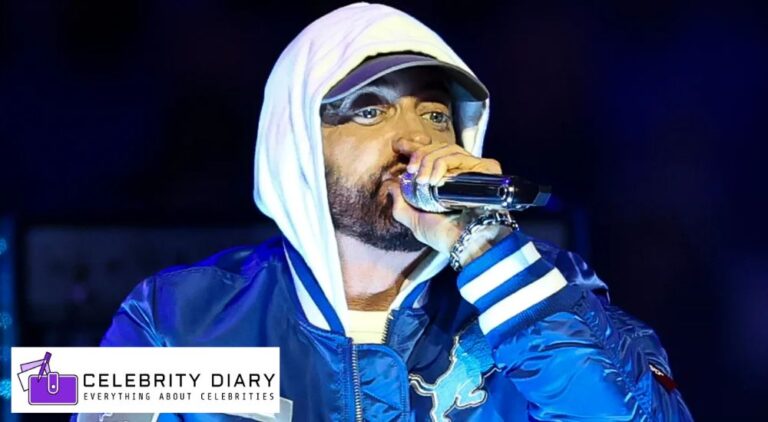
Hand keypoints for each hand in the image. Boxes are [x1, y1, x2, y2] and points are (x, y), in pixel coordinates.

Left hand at [385, 139, 502, 252]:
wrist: (465, 242)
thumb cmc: (444, 236)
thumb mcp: (414, 221)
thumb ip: (400, 204)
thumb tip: (389, 185)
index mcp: (444, 182)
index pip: (430, 155)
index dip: (414, 147)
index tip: (398, 145)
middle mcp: (459, 173)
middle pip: (437, 149)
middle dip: (419, 155)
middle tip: (411, 170)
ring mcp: (473, 169)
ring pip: (447, 150)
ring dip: (429, 161)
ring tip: (423, 181)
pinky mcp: (485, 168)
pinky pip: (460, 156)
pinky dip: (443, 164)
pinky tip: (435, 180)